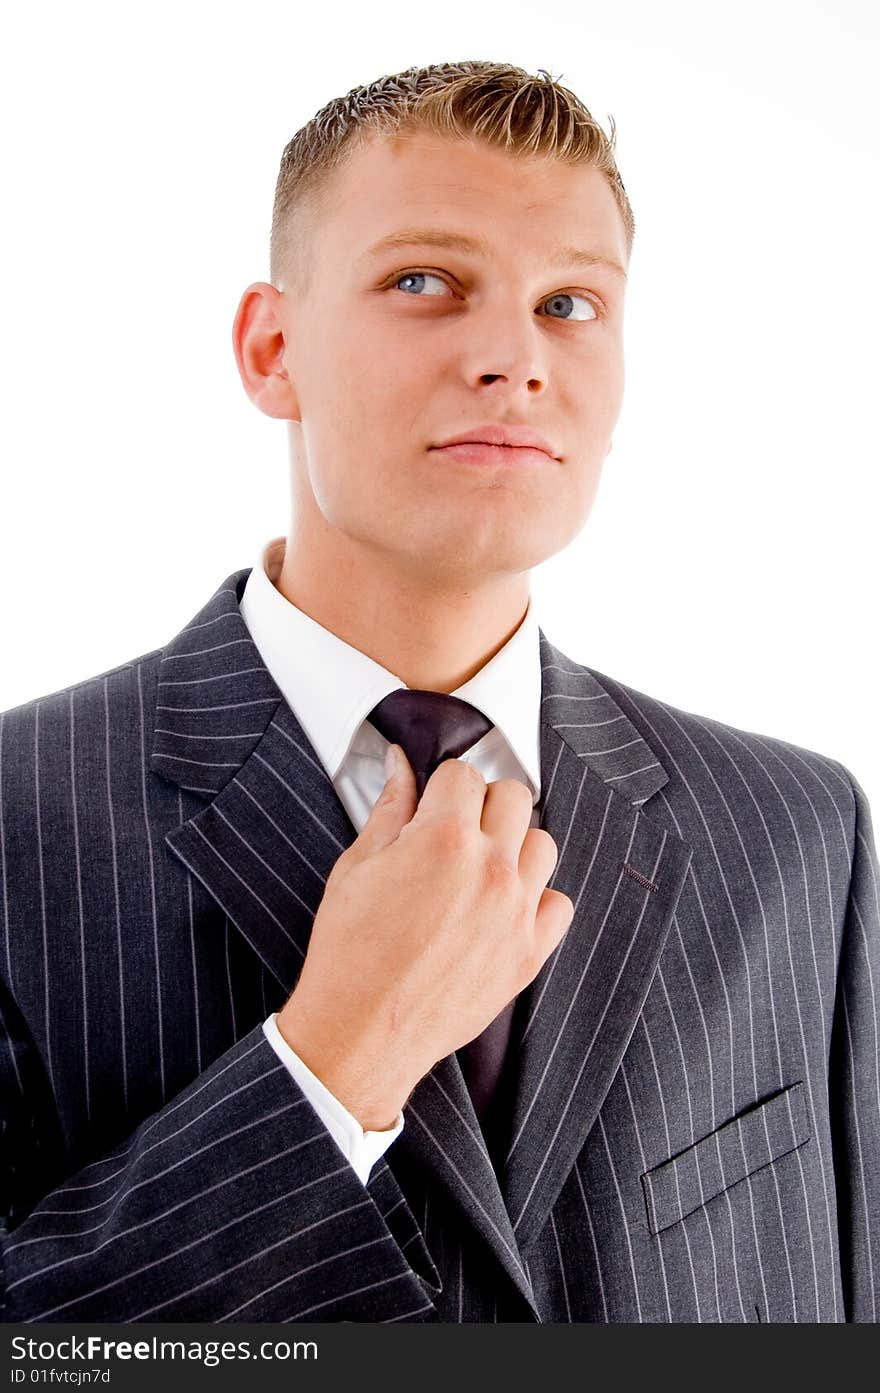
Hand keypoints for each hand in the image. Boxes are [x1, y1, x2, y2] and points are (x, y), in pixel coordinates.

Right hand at [277, 746, 573, 1129]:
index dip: (441, 786)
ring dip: (513, 845)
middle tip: (453, 831)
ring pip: (542, 844)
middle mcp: (490, 869)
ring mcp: (516, 912)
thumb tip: (401, 766)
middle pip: (513, 796)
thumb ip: (390, 809)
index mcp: (444, 838)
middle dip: (481, 804)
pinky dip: (536, 899)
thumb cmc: (349, 953)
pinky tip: (502, 907)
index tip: (431, 804)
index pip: (464, 774)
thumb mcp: (356, 867)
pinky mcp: (529, 953)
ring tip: (479, 867)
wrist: (361, 1033)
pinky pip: (558, 903)